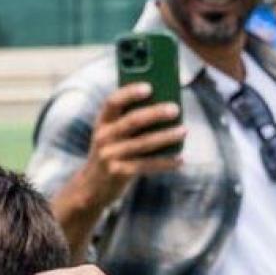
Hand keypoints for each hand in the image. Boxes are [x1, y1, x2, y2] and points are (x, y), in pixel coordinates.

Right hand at [75, 83, 185, 211]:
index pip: (112, 102)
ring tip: (184, 130)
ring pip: (143, 143)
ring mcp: (110, 156)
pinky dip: (165, 162)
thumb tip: (164, 106)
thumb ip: (129, 120)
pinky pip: (147, 165)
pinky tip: (180, 159)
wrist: (91, 187)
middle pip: (132, 121)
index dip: (129, 93)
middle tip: (175, 109)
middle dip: (155, 113)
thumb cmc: (111, 153)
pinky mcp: (119, 173)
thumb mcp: (111, 135)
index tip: (149, 87)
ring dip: (166, 136)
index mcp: (102, 123)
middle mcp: (103, 137)